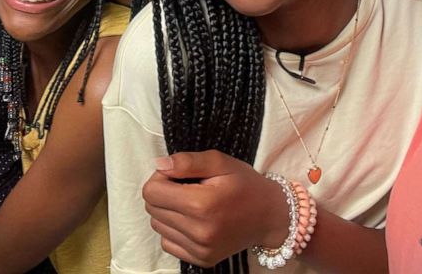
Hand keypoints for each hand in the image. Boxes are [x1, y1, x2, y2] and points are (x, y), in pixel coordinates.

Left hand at [142, 150, 288, 267]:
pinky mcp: (201, 260)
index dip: (159, 178)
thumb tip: (159, 165)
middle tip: (186, 187)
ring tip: (191, 203)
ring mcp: (200, 249)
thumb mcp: (221, 162)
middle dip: (163, 193)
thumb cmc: (244, 184)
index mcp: (202, 204)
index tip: (177, 175)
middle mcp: (198, 231)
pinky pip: (168, 243)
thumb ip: (188, 161)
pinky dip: (174, 229)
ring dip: (167, 211)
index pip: (151, 192)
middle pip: (152, 209)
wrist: (269, 216)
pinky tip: (192, 220)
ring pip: (157, 226)